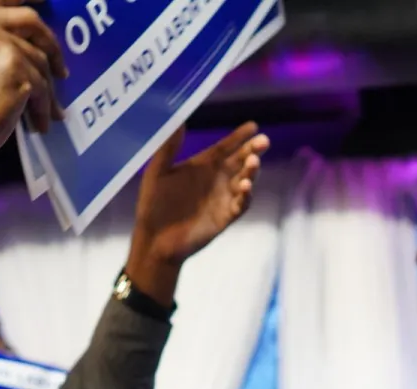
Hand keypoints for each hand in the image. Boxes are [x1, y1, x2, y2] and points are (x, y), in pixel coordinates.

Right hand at [0, 0, 64, 170]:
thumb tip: (22, 48)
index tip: (44, 1)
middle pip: (29, 19)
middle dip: (51, 43)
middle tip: (61, 68)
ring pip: (39, 59)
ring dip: (47, 89)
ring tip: (48, 110)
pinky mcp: (14, 64)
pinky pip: (42, 86)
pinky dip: (44, 107)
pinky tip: (40, 122)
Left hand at [124, 123, 269, 302]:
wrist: (154, 240)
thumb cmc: (153, 205)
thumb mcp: (157, 172)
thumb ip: (168, 148)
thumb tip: (179, 120)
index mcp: (202, 166)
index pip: (225, 148)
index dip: (239, 137)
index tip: (253, 126)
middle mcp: (216, 180)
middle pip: (239, 161)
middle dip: (252, 151)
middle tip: (263, 141)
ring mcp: (223, 198)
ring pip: (244, 181)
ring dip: (251, 171)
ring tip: (254, 162)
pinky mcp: (225, 217)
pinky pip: (241, 205)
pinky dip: (246, 196)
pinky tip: (245, 187)